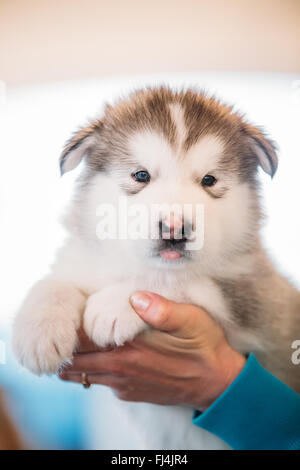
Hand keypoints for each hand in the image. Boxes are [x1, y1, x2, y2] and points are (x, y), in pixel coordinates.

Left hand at [59, 292, 245, 410]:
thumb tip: (136, 297)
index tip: (66, 315)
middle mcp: (121, 367)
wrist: (217, 381)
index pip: (83, 338)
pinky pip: (101, 384)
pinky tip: (95, 360)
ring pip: (84, 375)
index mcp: (130, 346)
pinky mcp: (131, 393)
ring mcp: (124, 383)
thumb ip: (162, 309)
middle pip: (76, 359)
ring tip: (70, 346)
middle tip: (61, 331)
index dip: (69, 327)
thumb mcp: (190, 319)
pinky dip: (91, 373)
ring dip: (74, 362)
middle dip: (65, 347)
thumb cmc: (203, 344)